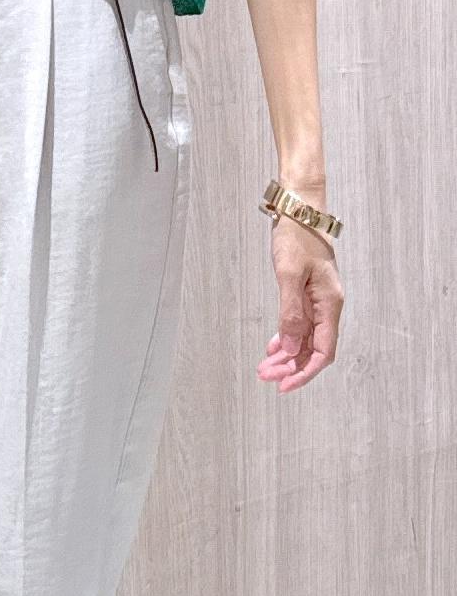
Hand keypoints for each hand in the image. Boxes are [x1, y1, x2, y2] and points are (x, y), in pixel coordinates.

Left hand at [257, 211, 343, 392]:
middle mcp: (328, 306)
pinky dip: (287, 337)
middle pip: (314, 349)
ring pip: (306, 339)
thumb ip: (291, 312)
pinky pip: (300, 324)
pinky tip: (273, 346)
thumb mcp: (289, 274)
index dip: (305, 373)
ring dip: (287, 355)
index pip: (323, 352)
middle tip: (266, 377)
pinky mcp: (308, 293)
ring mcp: (319, 300)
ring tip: (265, 367)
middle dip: (291, 367)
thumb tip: (291, 348)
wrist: (300, 210)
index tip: (284, 386)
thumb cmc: (297, 237)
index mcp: (329, 304)